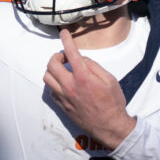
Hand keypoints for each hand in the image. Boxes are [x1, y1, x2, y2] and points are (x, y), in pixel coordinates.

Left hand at [44, 28, 136, 148]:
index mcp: (83, 77)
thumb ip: (93, 66)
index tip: (64, 33)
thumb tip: (81, 59)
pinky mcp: (61, 106)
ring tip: (63, 70)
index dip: (66, 39)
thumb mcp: (110, 80)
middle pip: (51, 64)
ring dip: (53, 70)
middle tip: (65, 57)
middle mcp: (70, 86)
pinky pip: (51, 90)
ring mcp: (63, 97)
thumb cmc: (113, 103)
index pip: (70, 52)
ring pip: (47, 77)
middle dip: (57, 56)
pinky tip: (64, 84)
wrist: (110, 126)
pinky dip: (55, 83)